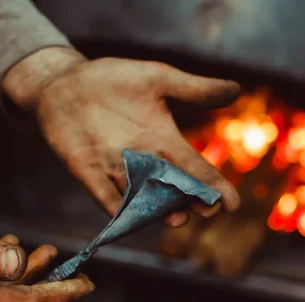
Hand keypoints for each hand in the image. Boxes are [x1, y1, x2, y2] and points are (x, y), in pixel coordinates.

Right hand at [0, 220, 93, 301]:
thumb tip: (19, 263)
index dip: (61, 294)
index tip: (87, 285)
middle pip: (22, 299)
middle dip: (51, 283)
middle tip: (78, 268)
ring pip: (5, 291)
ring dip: (29, 272)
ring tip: (49, 252)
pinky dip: (4, 269)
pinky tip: (9, 248)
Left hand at [3, 49, 241, 226]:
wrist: (68, 83)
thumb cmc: (115, 81)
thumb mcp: (158, 79)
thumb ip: (193, 89)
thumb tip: (236, 89)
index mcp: (164, 141)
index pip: (195, 168)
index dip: (214, 186)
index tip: (232, 204)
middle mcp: (144, 161)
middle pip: (173, 189)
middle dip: (191, 202)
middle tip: (207, 211)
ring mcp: (115, 168)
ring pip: (142, 197)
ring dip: (158, 211)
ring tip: (176, 219)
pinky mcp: (88, 170)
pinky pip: (103, 193)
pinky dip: (114, 206)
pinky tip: (126, 219)